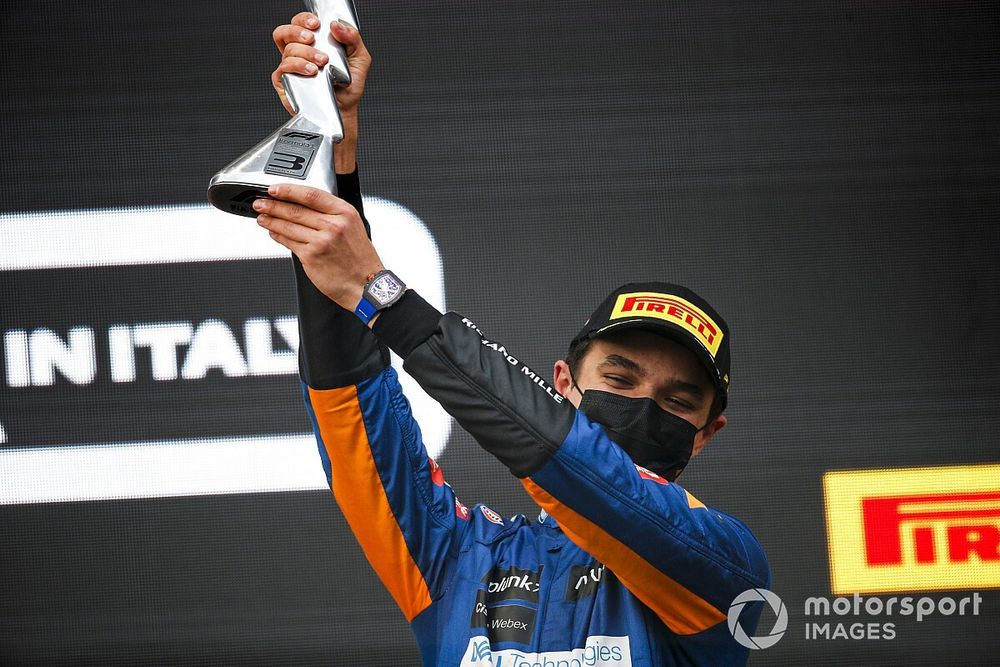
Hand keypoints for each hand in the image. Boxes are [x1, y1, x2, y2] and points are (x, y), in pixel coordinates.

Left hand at [253, 184, 383, 311]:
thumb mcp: (353, 227)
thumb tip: (302, 206)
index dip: (289, 190)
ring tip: (261, 217)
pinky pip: (289, 242)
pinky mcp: (311, 257)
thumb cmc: (360, 259)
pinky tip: (273, 232)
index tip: (274, 189)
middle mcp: (334, 225)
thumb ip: (331, 215)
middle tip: (260, 203)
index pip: (311, 195)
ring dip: (271, 220)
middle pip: (296, 210)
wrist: (366, 284)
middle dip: (273, 205)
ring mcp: (321, 241)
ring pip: (288, 226)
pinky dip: (278, 236)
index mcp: (345, 213)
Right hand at [271, 13, 371, 121]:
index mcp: (313, 43)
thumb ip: (352, 38)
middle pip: (285, 32)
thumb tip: (336, 25)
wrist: (345, 110)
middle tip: (312, 39)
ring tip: (321, 62)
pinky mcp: (284, 82)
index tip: (316, 24)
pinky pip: (283, 68)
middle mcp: (298, 53)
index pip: (299, 22)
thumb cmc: (349, 86)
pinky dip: (297, 66)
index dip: (303, 19)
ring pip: (287, 50)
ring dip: (305, 53)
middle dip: (297, 31)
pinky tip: (311, 72)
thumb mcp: (359, 58)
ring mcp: (290, 67)